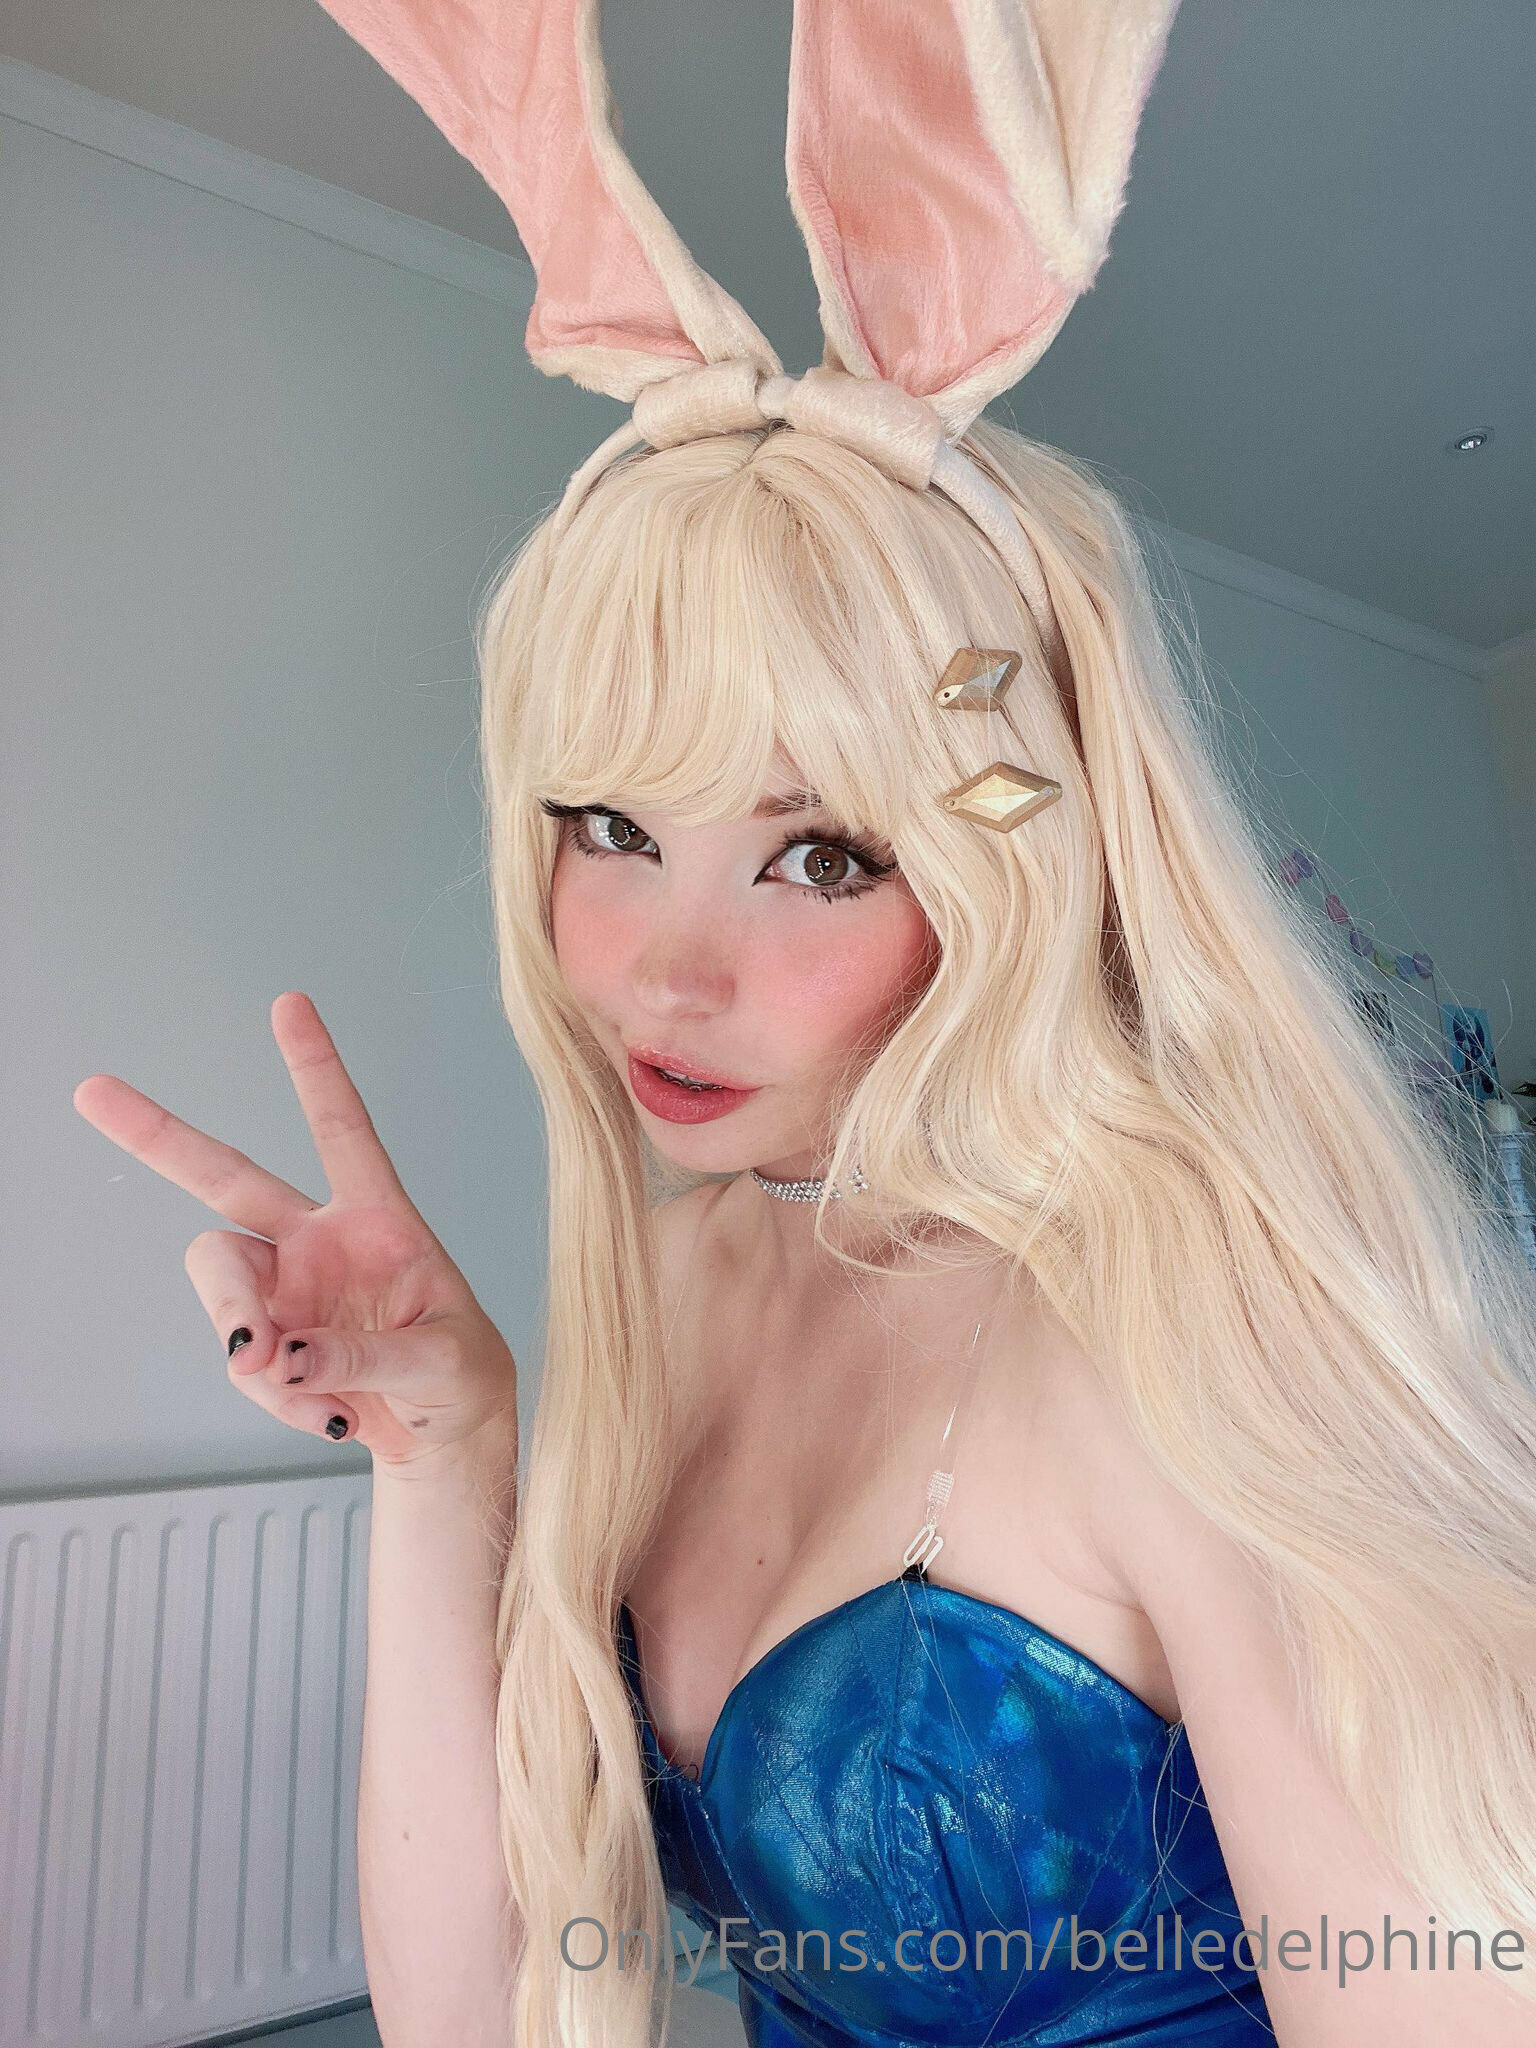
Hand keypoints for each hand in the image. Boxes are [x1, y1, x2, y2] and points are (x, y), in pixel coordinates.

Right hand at [73, 991, 518, 1468]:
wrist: (445, 1433)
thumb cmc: (459, 1376)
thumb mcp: (442, 1362)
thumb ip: (365, 1354)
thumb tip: (278, 1357)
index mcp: (379, 1218)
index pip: (344, 1130)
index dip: (316, 1069)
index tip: (289, 1003)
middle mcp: (318, 1241)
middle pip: (226, 1178)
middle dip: (159, 1133)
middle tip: (92, 1091)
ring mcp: (284, 1290)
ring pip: (221, 1279)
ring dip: (245, 1333)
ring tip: (300, 1384)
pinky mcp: (265, 1343)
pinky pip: (247, 1364)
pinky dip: (282, 1399)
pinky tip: (333, 1418)